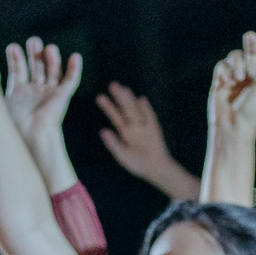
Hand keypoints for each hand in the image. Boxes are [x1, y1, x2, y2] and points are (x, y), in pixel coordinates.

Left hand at [3, 38, 82, 158]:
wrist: (29, 136)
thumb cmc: (10, 122)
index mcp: (18, 93)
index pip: (18, 70)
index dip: (16, 58)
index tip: (12, 47)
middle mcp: (34, 92)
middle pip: (36, 68)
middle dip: (34, 54)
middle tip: (33, 41)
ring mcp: (49, 94)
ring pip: (53, 71)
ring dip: (51, 58)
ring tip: (48, 47)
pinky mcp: (62, 98)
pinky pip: (71, 81)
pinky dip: (74, 69)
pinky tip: (75, 56)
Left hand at [95, 83, 194, 198]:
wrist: (156, 169)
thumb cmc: (137, 164)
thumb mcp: (122, 156)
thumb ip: (113, 144)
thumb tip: (102, 131)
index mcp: (124, 132)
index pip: (115, 116)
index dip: (108, 106)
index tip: (99, 96)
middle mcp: (134, 126)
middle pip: (125, 109)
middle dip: (120, 98)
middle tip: (112, 85)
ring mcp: (145, 126)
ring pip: (136, 110)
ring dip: (131, 100)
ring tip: (124, 89)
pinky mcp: (155, 128)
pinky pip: (150, 117)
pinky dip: (146, 109)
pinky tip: (141, 100)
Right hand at [207, 30, 255, 140]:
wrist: (232, 126)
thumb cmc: (253, 111)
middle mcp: (252, 76)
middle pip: (254, 51)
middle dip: (253, 44)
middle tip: (250, 37)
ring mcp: (236, 77)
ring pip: (236, 56)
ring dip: (238, 63)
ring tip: (240, 77)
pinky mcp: (222, 80)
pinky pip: (223, 65)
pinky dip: (226, 70)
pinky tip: (228, 81)